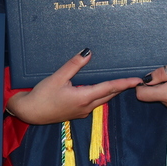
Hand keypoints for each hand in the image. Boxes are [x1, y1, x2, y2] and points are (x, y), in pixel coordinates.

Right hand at [5, 48, 141, 124]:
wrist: (29, 113)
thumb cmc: (42, 95)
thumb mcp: (57, 77)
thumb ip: (74, 64)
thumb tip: (88, 52)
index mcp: (83, 98)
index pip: (109, 88)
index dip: (124, 83)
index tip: (137, 80)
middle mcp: (86, 107)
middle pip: (109, 95)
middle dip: (122, 88)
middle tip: (135, 80)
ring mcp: (81, 111)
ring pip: (102, 99)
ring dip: (112, 91)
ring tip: (122, 83)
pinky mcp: (76, 112)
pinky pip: (94, 102)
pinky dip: (101, 94)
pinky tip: (100, 88)